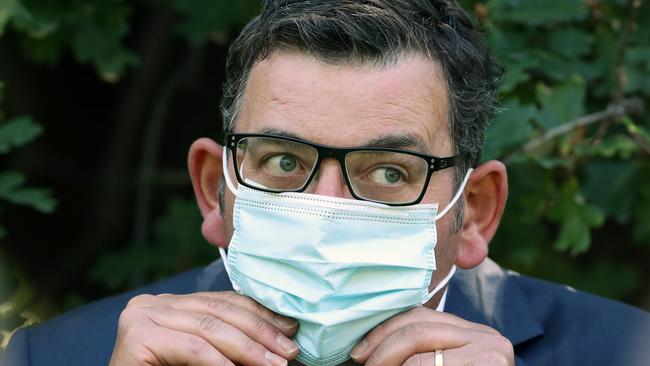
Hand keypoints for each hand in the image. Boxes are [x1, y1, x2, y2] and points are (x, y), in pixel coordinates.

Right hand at [109, 291, 298, 365]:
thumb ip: (229, 345)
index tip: (291, 329)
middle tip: (290, 350)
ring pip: (209, 328)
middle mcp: (153, 303)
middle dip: (260, 332)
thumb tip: (279, 342)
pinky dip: (219, 362)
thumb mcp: (205, 358)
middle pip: (219, 311)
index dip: (260, 315)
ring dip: (248, 349)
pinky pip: (192, 347)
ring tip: (276, 364)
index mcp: (170, 305)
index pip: (223, 303)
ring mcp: (142, 314)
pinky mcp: (136, 335)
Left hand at [349, 306, 513, 365]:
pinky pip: (429, 363)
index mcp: (473, 333)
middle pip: (419, 326)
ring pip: (421, 341)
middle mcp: (486, 336)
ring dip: (388, 358)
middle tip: (361, 362)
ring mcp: (491, 350)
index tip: (358, 352)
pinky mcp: (490, 364)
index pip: (421, 317)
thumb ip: (419, 353)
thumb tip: (370, 350)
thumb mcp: (440, 363)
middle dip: (382, 345)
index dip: (384, 331)